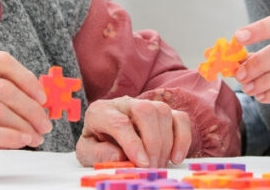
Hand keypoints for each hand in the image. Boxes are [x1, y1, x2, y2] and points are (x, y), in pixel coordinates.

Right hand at [0, 51, 52, 178]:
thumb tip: (32, 100)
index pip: (0, 62)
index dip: (27, 77)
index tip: (43, 96)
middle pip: (5, 88)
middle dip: (32, 107)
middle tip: (45, 122)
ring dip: (25, 125)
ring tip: (36, 136)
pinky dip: (9, 136)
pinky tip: (21, 140)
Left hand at [76, 96, 191, 167]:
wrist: (105, 139)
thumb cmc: (97, 146)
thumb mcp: (87, 153)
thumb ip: (98, 154)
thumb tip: (121, 156)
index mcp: (101, 112)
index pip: (119, 122)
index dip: (132, 143)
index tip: (142, 164)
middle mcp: (124, 103)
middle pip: (145, 110)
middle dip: (152, 142)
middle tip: (151, 167)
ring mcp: (146, 105)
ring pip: (163, 112)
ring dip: (165, 143)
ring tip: (158, 165)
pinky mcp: (164, 113)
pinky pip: (180, 118)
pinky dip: (182, 138)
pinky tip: (175, 158)